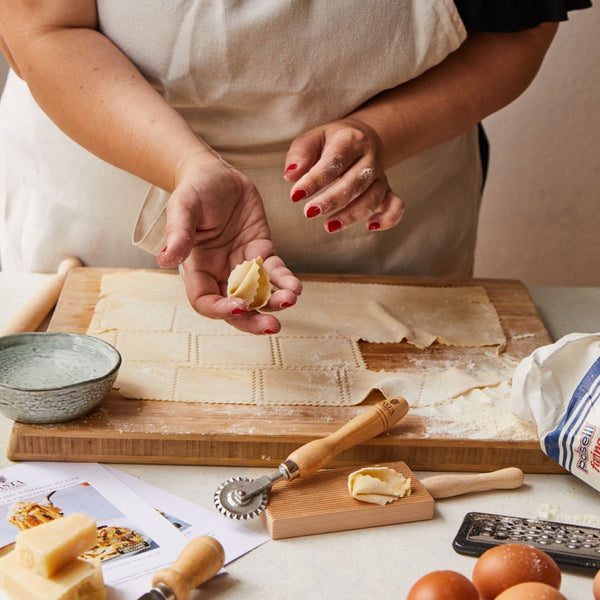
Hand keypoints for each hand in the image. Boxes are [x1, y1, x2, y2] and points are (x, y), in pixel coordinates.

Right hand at [156, 153, 301, 334]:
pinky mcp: (262, 253)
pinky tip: (296, 287)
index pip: (205, 301)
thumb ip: (178, 233)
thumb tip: (166, 259)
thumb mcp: (182, 207)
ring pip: (259, 294)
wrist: (216, 173)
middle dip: (253, 321)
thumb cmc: (194, 189)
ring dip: (275, 302)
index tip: (238, 307)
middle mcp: (220, 273)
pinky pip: (275, 273)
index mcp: (197, 269)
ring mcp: (243, 266)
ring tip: (290, 300)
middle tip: (271, 327)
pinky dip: (286, 281)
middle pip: (236, 307)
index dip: (220, 309)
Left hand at [284, 119, 403, 232]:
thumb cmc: (330, 143)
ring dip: (352, 215)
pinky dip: (388, 218)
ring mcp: (380, 176)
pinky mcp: (387, 191)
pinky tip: (371, 227)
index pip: (334, 161)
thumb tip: (291, 176)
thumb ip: (300, 155)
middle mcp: (370, 158)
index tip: (295, 195)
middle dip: (332, 200)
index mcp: (351, 140)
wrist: (360, 138)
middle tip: (309, 212)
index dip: (315, 180)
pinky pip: (396, 206)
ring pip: (372, 198)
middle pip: (355, 182)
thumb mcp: (312, 139)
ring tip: (329, 226)